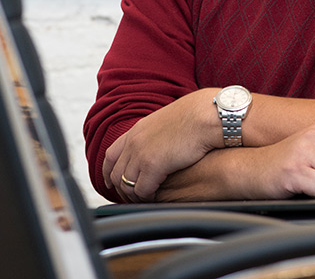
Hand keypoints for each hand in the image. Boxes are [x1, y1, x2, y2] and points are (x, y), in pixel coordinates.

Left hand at [103, 88, 217, 201]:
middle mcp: (134, 142)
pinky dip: (145, 198)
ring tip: (144, 200)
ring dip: (133, 195)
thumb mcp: (166, 122)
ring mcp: (141, 153)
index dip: (109, 172)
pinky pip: (141, 190)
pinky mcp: (153, 165)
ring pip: (126, 184)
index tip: (112, 182)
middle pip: (115, 173)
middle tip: (130, 198)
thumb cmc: (195, 117)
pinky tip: (154, 198)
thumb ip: (155, 134)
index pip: (111, 155)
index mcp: (136, 130)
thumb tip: (158, 144)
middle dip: (120, 189)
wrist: (206, 114)